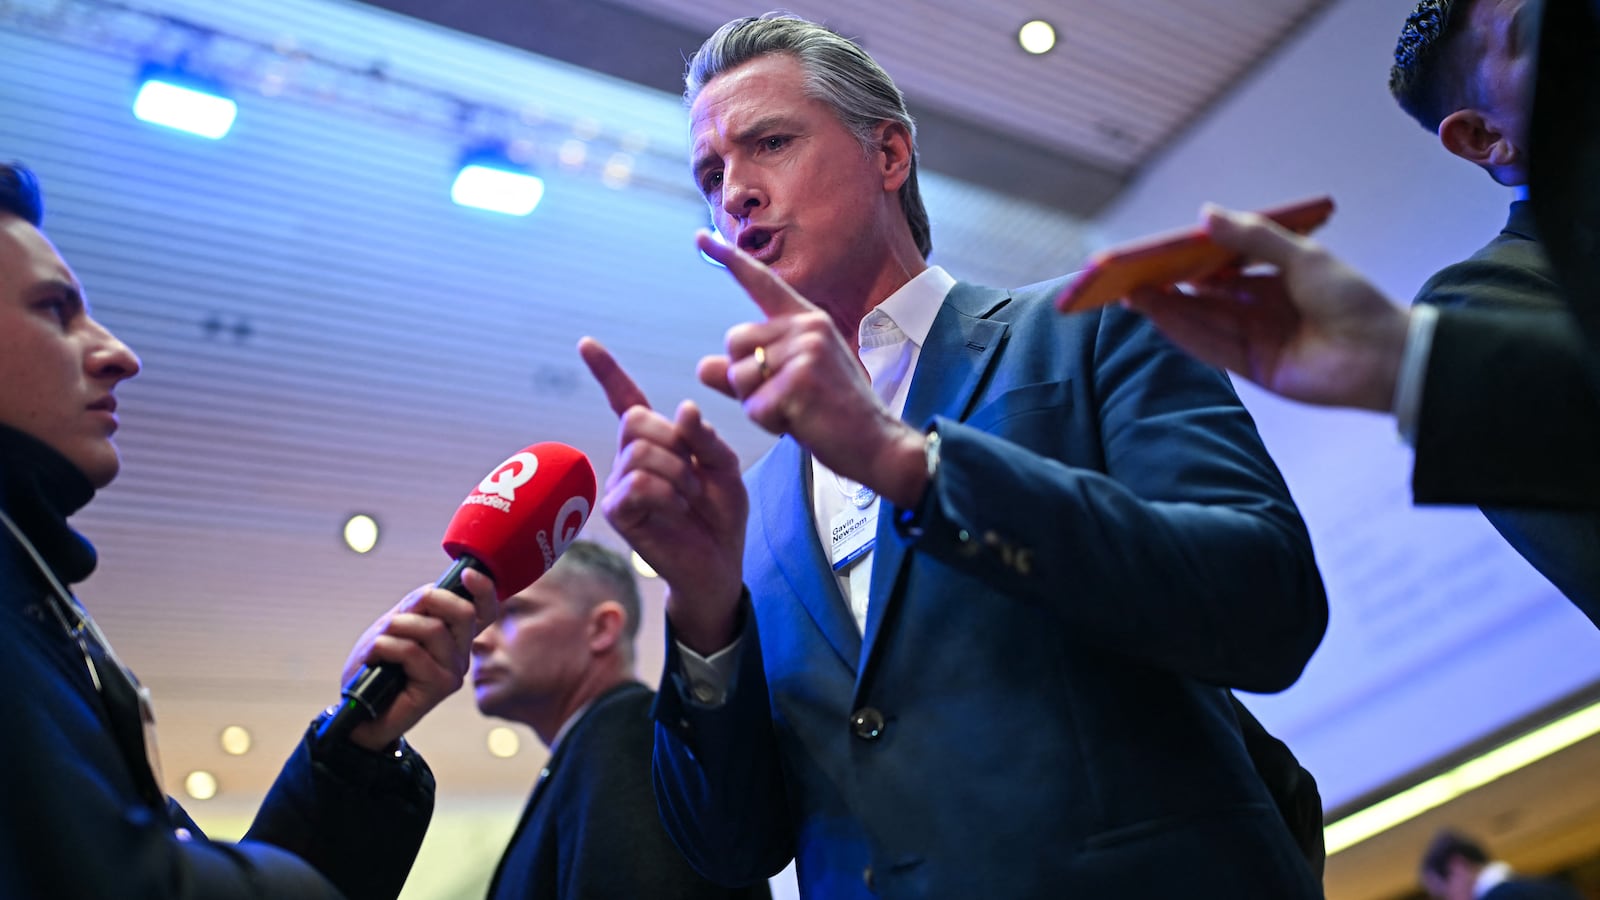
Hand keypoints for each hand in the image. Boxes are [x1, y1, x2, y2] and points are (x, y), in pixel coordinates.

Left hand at [340, 567, 495, 750]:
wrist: (359, 713)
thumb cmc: (376, 668)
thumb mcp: (394, 627)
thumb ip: (416, 609)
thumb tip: (433, 589)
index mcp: (455, 637)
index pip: (484, 610)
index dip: (484, 589)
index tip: (466, 573)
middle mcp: (461, 653)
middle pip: (464, 612)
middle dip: (427, 601)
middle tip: (397, 616)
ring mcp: (454, 671)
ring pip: (434, 629)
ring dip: (396, 627)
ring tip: (377, 643)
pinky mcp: (440, 686)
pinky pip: (413, 651)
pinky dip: (384, 647)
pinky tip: (374, 659)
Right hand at [579, 336, 747, 653]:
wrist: (719, 565)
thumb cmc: (720, 518)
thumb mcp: (726, 469)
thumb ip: (706, 438)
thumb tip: (684, 407)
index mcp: (656, 443)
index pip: (626, 400)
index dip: (607, 372)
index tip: (586, 343)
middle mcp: (629, 459)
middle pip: (636, 420)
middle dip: (675, 443)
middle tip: (695, 477)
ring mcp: (620, 486)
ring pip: (640, 452)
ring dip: (678, 475)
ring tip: (689, 500)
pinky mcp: (619, 513)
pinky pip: (640, 485)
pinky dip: (668, 496)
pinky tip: (677, 512)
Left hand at [695, 231, 927, 506]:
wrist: (877, 445)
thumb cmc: (833, 416)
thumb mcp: (787, 387)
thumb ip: (745, 375)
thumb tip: (702, 366)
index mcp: (807, 321)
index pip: (761, 283)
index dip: (728, 260)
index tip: (701, 236)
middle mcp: (807, 326)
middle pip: (734, 344)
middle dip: (746, 379)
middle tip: (786, 398)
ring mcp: (806, 351)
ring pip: (739, 376)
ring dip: (756, 404)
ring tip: (796, 411)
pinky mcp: (801, 381)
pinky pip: (754, 407)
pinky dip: (769, 423)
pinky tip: (801, 423)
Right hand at [1122, 205, 1410, 411]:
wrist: (1384, 354)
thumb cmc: (1352, 299)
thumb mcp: (1303, 256)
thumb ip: (1253, 238)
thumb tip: (1205, 216)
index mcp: (1274, 278)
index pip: (1220, 267)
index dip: (1187, 261)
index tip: (1155, 252)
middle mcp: (1260, 308)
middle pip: (1203, 296)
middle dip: (1167, 286)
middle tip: (1128, 275)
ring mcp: (1255, 338)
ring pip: (1201, 321)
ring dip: (1166, 308)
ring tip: (1130, 294)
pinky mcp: (1253, 367)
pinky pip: (1210, 347)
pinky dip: (1182, 332)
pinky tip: (1157, 316)